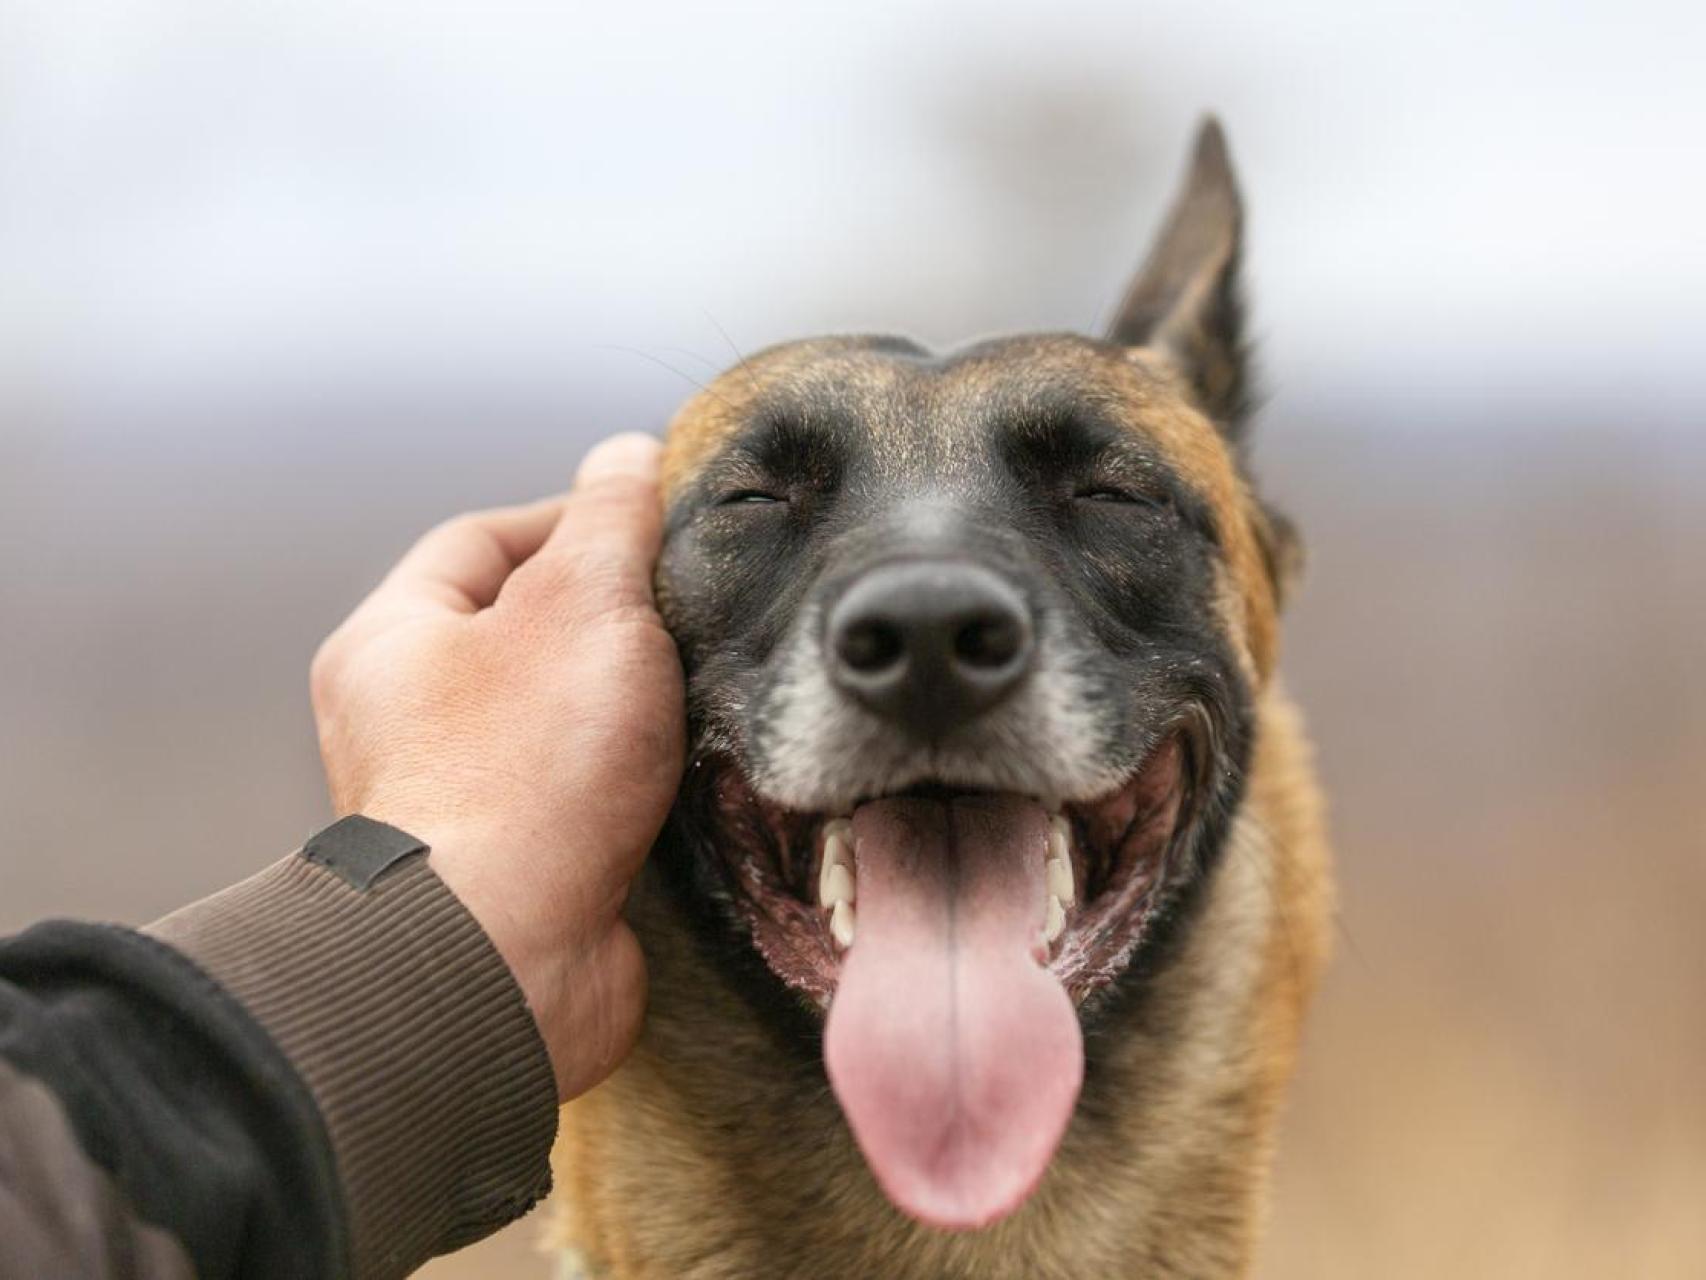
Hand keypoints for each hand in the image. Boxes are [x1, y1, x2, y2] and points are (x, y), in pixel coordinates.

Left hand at [308, 433, 683, 1099]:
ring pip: (563, 717)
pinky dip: (639, 780)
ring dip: (633, 706)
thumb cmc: (527, 772)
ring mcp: (463, 799)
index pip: (484, 539)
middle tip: (689, 613)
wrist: (506, 960)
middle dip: (614, 619)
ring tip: (701, 691)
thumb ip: (612, 519)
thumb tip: (628, 453)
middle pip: (526, 631)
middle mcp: (409, 720)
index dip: (574, 517)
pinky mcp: (520, 867)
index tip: (656, 524)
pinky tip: (690, 773)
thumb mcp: (584, 604)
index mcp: (394, 642)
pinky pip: (586, 796)